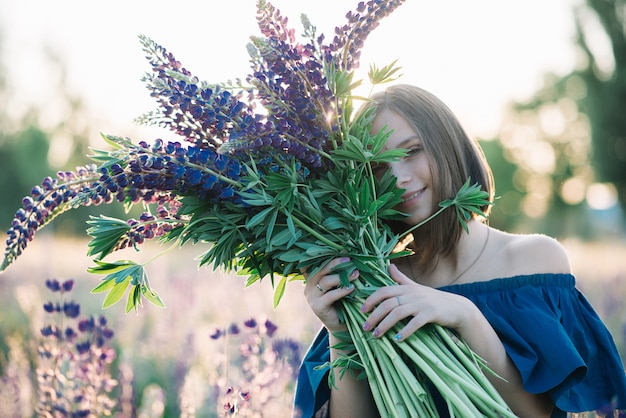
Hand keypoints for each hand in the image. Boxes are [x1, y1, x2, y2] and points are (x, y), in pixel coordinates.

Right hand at [303, 257, 357, 332]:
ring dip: (341, 276)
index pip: (313, 263)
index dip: (321, 255)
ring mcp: (312, 297)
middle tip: (349, 260)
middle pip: (320, 270)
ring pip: (325, 281)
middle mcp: (309, 286)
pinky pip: (330, 295)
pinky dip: (342, 290)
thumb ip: (338, 273)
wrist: (340, 325)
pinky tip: (351, 287)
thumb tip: (349, 255)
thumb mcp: (338, 285)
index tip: (336, 248)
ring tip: (355, 274)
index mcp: (312, 278)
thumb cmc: (341, 301)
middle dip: (335, 263)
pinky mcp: (317, 307)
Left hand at [360, 264, 474, 340]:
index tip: (362, 310)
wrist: (457, 308)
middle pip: (387, 303)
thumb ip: (401, 279)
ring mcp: (421, 303)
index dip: (371, 299)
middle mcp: (412, 293)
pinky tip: (397, 339)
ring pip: (397, 313)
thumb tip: (389, 265)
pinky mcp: (431, 314)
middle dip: (374, 315)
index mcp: (406, 288)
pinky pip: (414, 323)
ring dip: (385, 325)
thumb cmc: (433, 299)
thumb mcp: (416, 287)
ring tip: (376, 335)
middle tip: (365, 327)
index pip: (384, 290)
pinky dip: (405, 331)